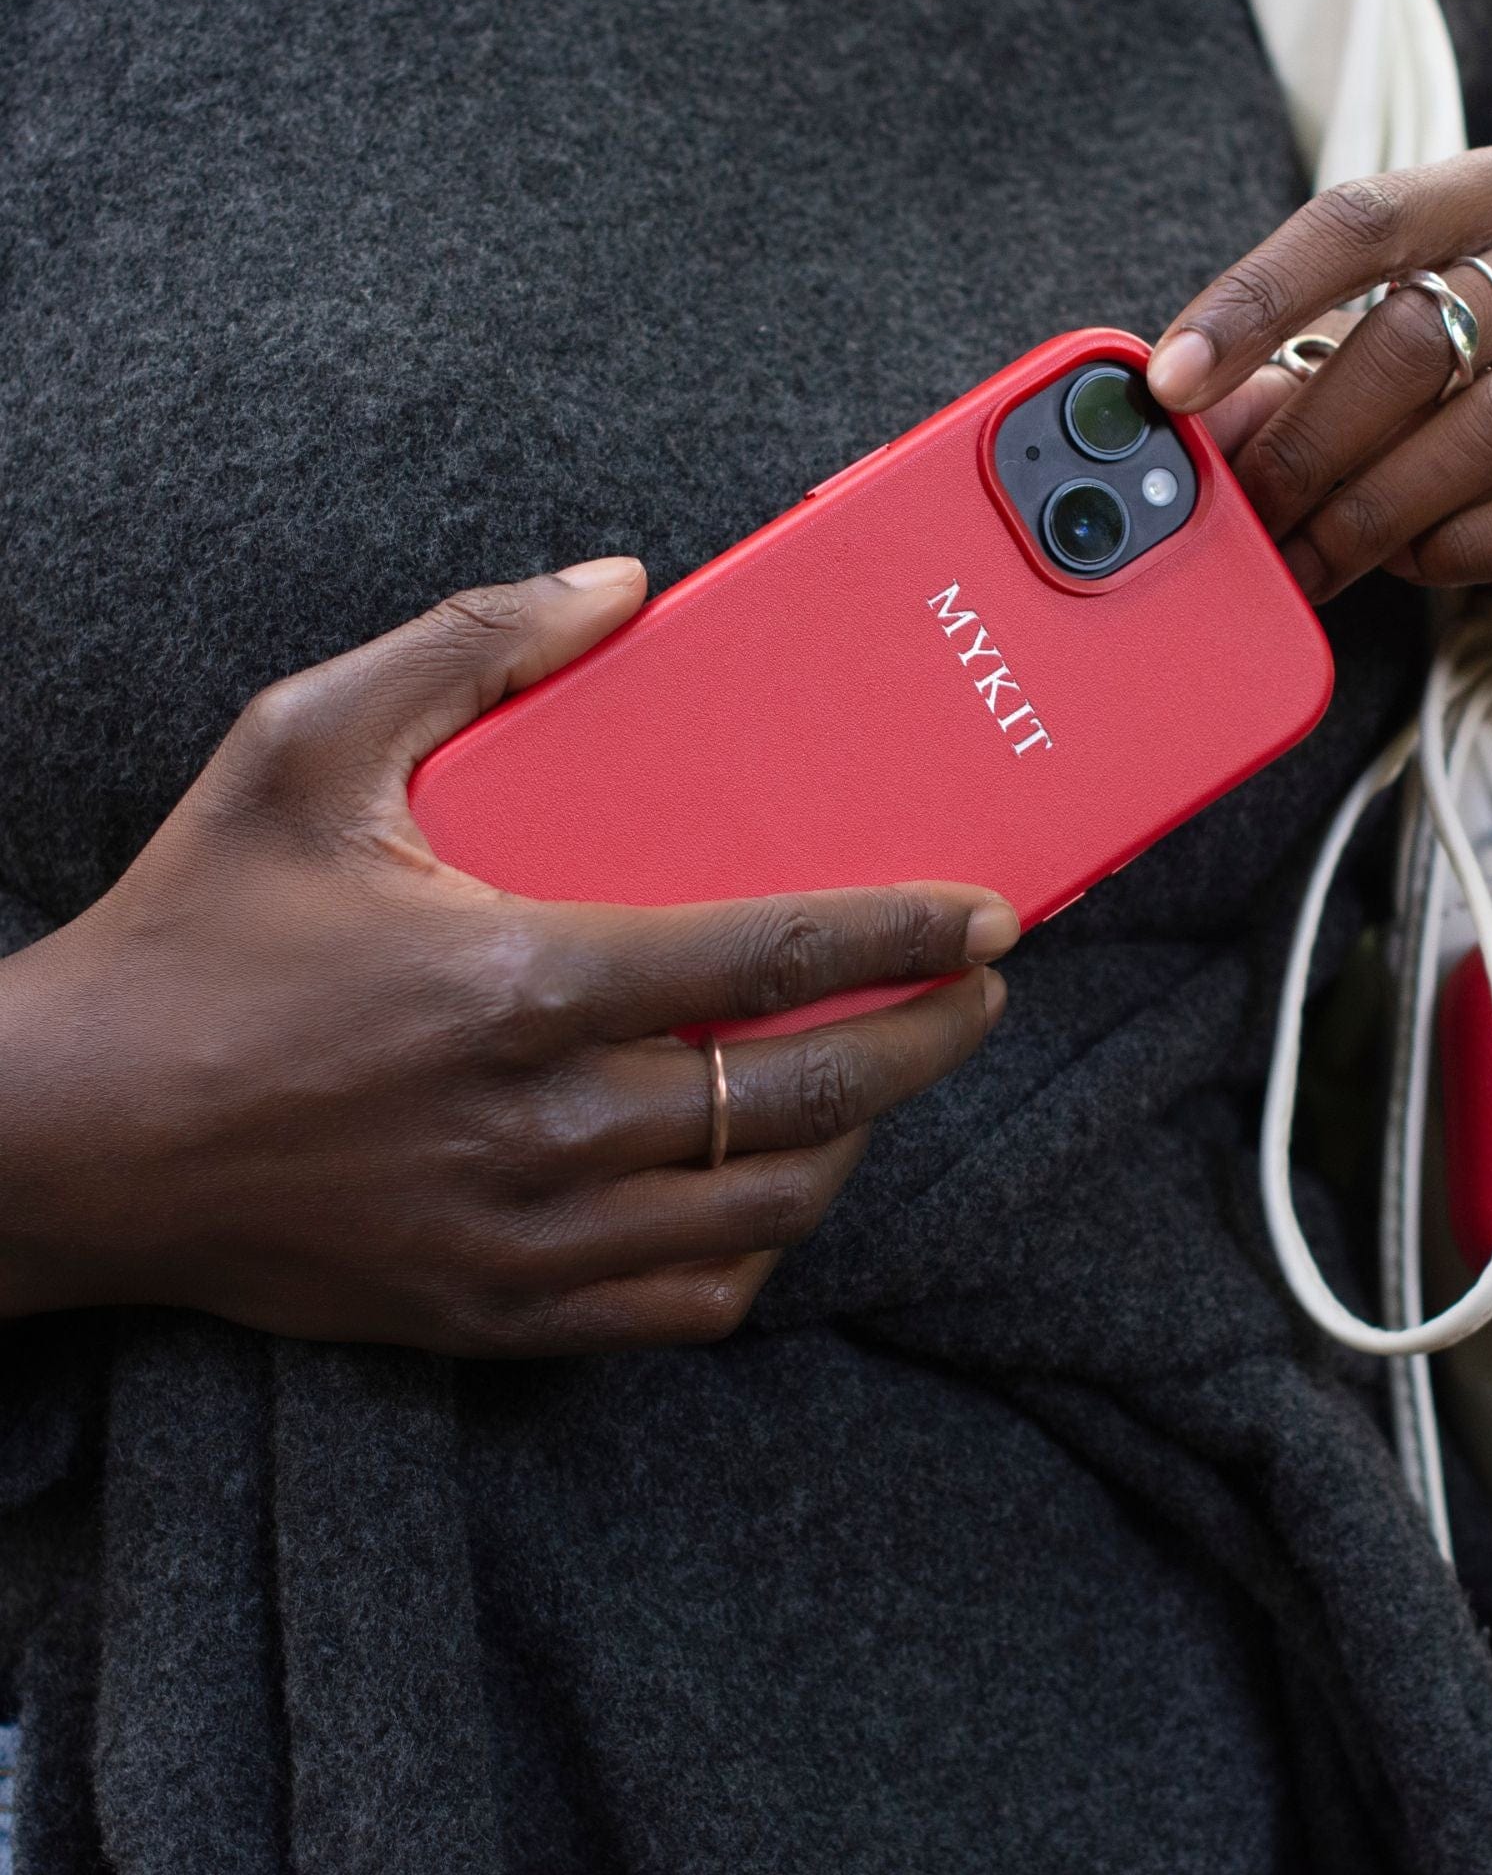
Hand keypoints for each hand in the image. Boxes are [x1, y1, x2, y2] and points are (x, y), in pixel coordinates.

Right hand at [0, 562, 1016, 1354]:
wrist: (66, 1138)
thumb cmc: (191, 936)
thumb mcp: (301, 745)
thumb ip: (469, 644)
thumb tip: (621, 583)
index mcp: (518, 978)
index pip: (771, 953)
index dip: (905, 932)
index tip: (992, 916)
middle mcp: (542, 1123)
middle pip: (807, 1096)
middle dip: (929, 1040)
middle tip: (977, 991)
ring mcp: (525, 1238)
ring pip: (767, 1213)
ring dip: (858, 1140)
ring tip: (882, 1071)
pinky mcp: (494, 1314)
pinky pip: (686, 1309)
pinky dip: (756, 1250)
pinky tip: (763, 1185)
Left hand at [1149, 140, 1491, 728]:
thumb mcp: (1404, 382)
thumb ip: (1306, 378)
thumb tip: (1187, 411)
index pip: (1363, 216)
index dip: (1254, 298)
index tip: (1168, 381)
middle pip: (1415, 333)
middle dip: (1307, 444)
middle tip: (1245, 518)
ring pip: (1488, 427)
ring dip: (1376, 511)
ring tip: (1319, 560)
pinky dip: (1470, 549)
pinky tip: (1422, 566)